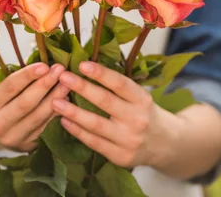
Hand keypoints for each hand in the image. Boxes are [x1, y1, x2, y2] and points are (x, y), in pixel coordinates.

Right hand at [0, 63, 69, 153]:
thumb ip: (8, 74)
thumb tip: (36, 58)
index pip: (10, 87)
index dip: (28, 75)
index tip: (44, 65)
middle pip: (26, 103)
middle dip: (45, 85)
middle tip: (60, 70)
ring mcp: (12, 138)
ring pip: (38, 117)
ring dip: (55, 99)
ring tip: (67, 83)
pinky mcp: (24, 147)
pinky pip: (44, 128)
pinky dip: (56, 113)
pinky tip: (66, 100)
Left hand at [53, 61, 167, 168]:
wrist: (165, 145)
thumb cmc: (144, 112)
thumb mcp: (139, 96)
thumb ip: (118, 86)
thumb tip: (85, 66)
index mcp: (142, 99)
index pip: (120, 84)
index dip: (101, 74)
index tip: (82, 64)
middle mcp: (137, 119)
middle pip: (105, 102)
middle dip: (82, 88)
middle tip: (63, 77)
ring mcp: (129, 140)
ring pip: (96, 125)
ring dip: (73, 112)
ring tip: (55, 101)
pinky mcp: (120, 157)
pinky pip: (94, 142)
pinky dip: (77, 131)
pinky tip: (64, 121)